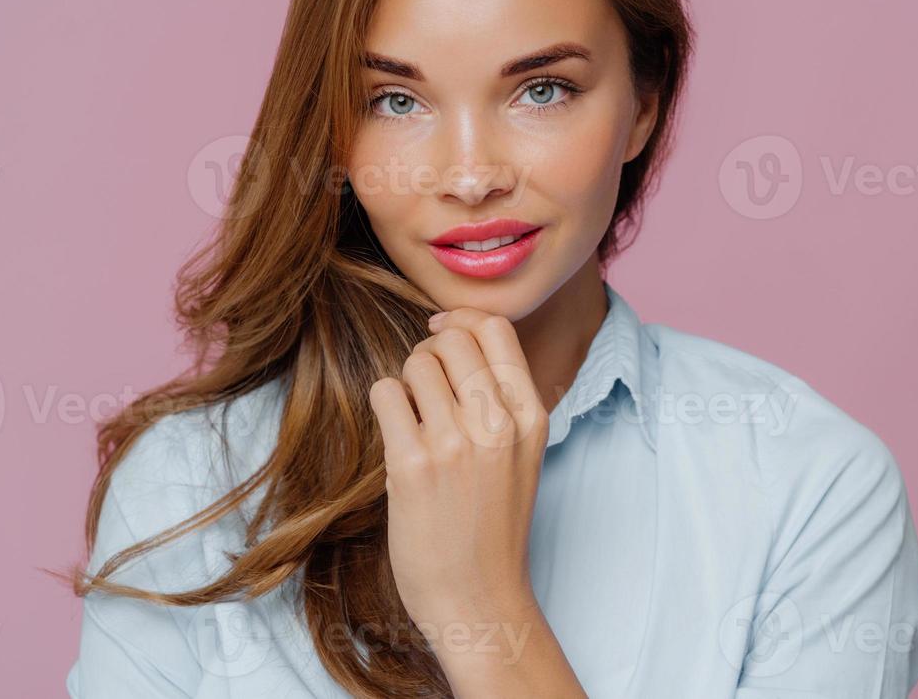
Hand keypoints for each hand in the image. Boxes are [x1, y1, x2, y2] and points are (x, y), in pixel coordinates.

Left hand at [368, 307, 550, 637]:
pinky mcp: (414, 465)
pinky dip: (386, 404)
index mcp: (530, 417)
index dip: (461, 320)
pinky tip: (398, 435)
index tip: (441, 332)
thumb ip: (501, 399)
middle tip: (424, 385)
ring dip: (407, 382)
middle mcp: (498, 424)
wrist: (478, 597)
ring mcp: (456, 443)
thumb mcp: (520, 453)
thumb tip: (457, 336)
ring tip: (414, 418)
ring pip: (417, 363)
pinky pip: (387, 394)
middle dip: (430, 351)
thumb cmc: (493, 525)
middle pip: (453, 338)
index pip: (497, 329)